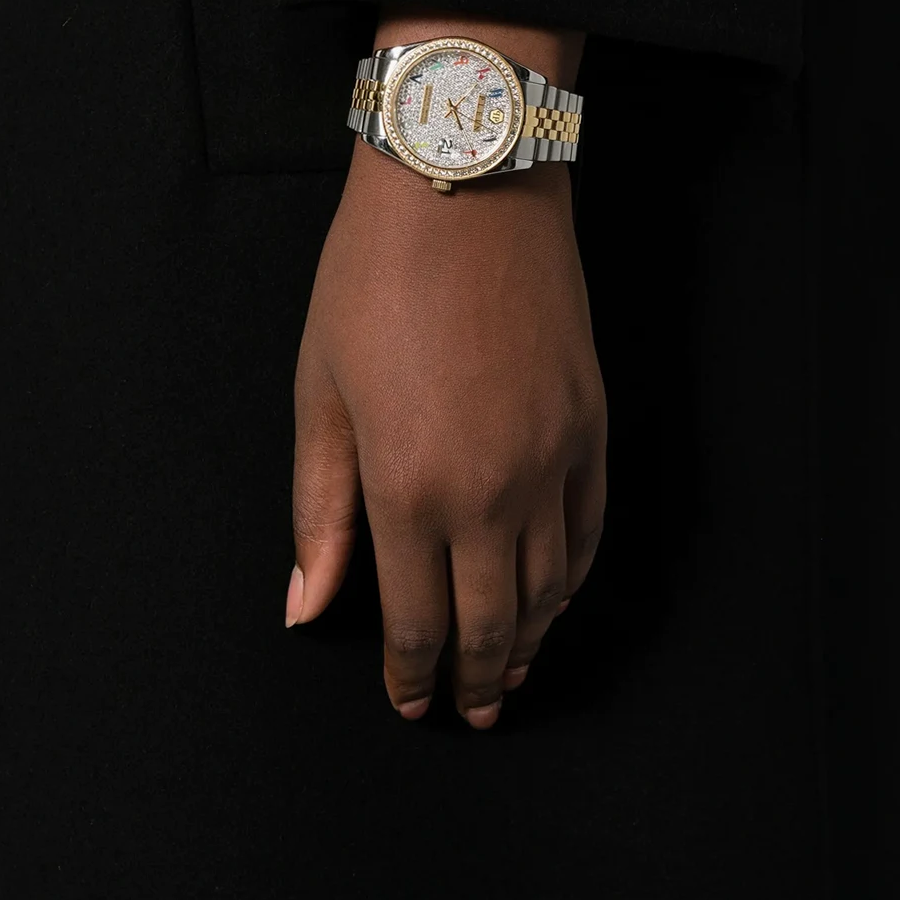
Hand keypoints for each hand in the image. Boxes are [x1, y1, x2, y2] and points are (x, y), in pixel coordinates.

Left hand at [285, 139, 606, 729]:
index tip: (409, 703)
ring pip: (549, 588)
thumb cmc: (375, 279)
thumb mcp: (320, 392)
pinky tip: (554, 597)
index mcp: (408, 486)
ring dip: (527, 642)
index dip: (413, 676)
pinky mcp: (591, 426)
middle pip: (490, 622)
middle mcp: (492, 489)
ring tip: (509, 672)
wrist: (467, 187)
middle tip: (467, 711)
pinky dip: (573, 579)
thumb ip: (319, 509)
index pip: (417, 619)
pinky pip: (591, 531)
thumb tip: (308, 604)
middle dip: (475, 679)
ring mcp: (553, 460)